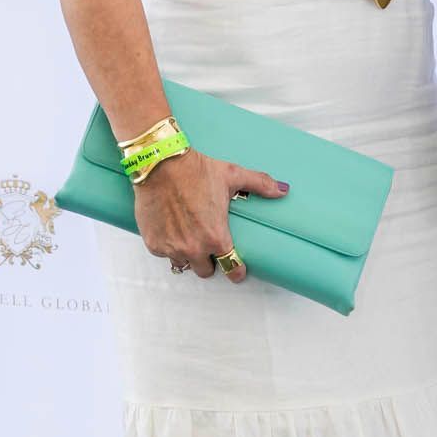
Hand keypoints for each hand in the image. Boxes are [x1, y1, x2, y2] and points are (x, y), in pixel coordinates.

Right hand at [131, 149, 287, 282]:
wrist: (160, 164)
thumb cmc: (195, 170)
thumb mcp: (232, 176)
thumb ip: (259, 184)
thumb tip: (282, 189)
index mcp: (216, 236)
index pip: (232, 268)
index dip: (236, 271)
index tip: (237, 271)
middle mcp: (194, 247)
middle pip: (206, 271)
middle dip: (209, 262)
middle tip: (209, 247)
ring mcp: (172, 248)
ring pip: (184, 265)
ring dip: (188, 256)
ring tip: (189, 240)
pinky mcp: (153, 243)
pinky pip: (164, 254)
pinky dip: (168, 246)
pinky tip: (171, 231)